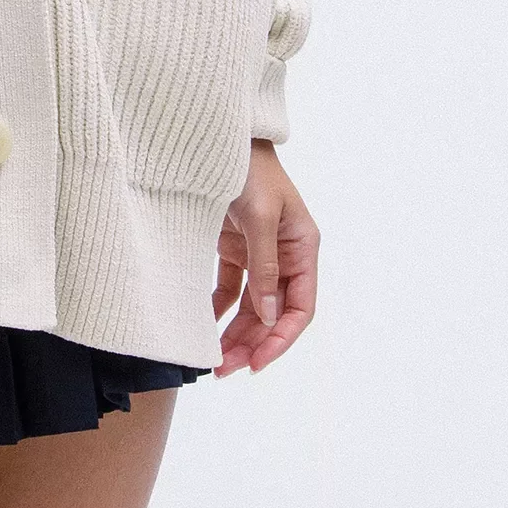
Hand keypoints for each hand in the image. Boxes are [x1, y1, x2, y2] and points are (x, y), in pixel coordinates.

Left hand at [212, 139, 318, 374]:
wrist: (215, 136)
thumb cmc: (249, 168)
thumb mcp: (261, 216)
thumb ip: (265, 267)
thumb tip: (270, 317)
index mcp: (302, 248)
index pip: (299, 308)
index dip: (281, 339)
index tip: (257, 364)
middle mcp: (284, 255)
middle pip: (273, 313)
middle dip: (253, 343)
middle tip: (225, 370)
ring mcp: (258, 252)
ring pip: (252, 306)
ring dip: (237, 333)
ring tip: (215, 361)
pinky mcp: (234, 247)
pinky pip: (230, 289)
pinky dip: (219, 309)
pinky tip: (205, 326)